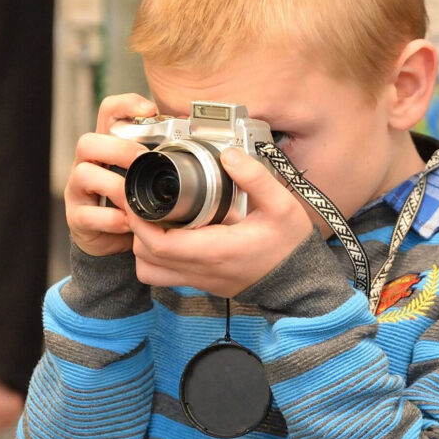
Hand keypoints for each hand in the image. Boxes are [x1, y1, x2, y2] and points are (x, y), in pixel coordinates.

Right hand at [64, 94, 158, 256]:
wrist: (113, 238)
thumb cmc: (132, 199)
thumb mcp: (146, 174)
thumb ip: (161, 155)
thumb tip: (193, 135)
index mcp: (107, 147)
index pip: (108, 113)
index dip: (125, 105)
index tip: (150, 109)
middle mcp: (87, 163)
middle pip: (88, 141)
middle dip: (118, 149)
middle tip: (141, 160)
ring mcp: (78, 189)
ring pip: (83, 174)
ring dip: (115, 186)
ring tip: (134, 198)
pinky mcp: (76, 217)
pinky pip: (87, 214)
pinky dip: (111, 219)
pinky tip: (127, 223)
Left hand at [127, 147, 314, 297]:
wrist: (301, 282)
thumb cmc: (290, 245)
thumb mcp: (281, 205)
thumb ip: (255, 178)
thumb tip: (228, 154)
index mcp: (216, 250)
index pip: (159, 243)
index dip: (139, 221)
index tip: (138, 197)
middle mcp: (202, 269)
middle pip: (146, 256)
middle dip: (137, 228)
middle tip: (143, 201)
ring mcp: (200, 280)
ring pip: (149, 271)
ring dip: (143, 246)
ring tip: (154, 219)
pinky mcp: (202, 284)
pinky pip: (163, 277)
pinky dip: (155, 259)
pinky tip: (169, 236)